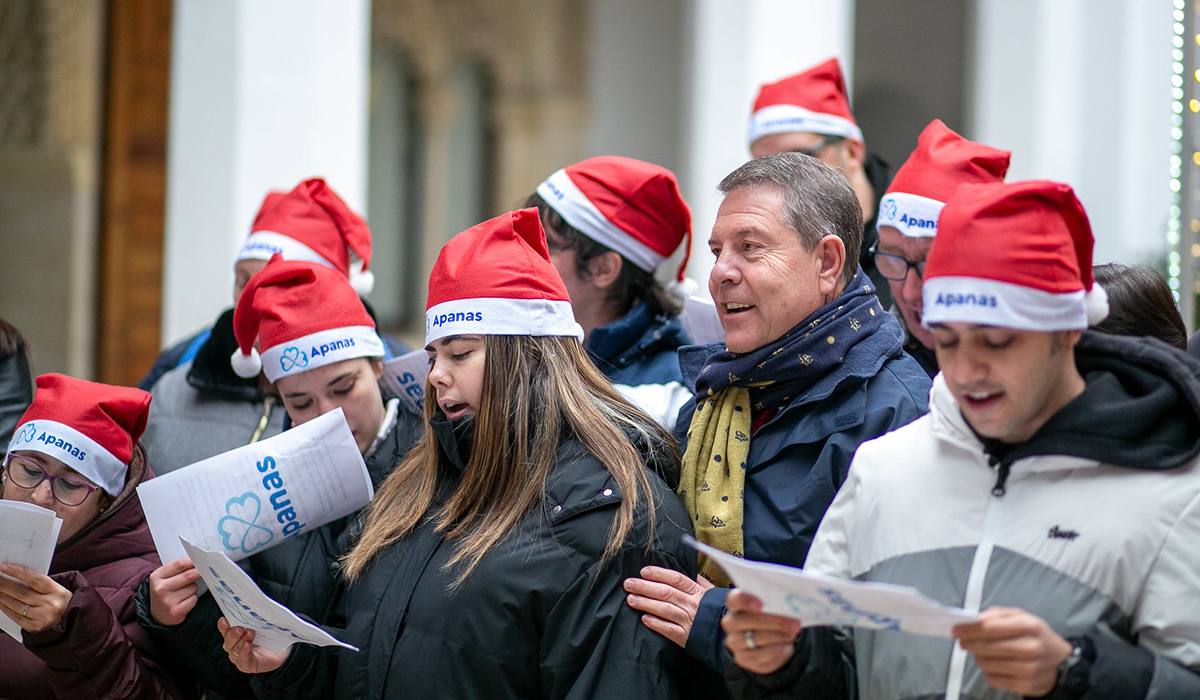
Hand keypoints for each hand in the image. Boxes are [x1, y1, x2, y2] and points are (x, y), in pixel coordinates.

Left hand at [0, 563, 72, 632]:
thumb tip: (17, 576)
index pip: (35, 579)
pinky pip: (16, 617)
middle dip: (5, 585)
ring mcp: (42, 617)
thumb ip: (40, 584)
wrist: (71, 622)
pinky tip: (1, 603)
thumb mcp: (57, 589)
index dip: (18, 573)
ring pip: (17, 605)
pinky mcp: (35, 627)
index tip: (4, 568)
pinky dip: (6, 609)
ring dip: (3, 597)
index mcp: (57, 591)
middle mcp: (51, 604)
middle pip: (22, 593)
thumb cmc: (62, 602)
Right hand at [148, 558, 202, 625]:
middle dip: (199, 572)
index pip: (179, 564)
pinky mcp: (175, 612)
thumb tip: (199, 559)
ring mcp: (167, 601)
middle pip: (188, 575)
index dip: (193, 561)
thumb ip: (178, 569)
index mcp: (157, 576)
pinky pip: (193, 599)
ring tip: (185, 593)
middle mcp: (160, 588)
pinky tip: (185, 602)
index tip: (202, 559)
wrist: (158, 615)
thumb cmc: (166, 592)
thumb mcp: (165, 578)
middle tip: (206, 570)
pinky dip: (193, 599)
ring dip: (194, 588)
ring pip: (193, 587)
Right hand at [217, 616, 290, 673]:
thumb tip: (256, 606)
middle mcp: (233, 646)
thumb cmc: (267, 637)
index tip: (224, 620)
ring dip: (242, 640)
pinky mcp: (246, 665)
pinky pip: (243, 659)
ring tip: (250, 633)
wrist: (279, 653)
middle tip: (239, 627)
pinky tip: (248, 646)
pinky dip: (245, 652)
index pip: (225, 630)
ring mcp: (238, 657)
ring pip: (235, 649)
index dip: (223, 626)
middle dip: (233, 633)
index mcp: (233, 635)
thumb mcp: (261, 626)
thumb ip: (255, 619)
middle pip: (228, 640)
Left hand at [624, 566, 714, 646]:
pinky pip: (668, 629)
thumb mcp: (712, 592)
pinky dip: (655, 623)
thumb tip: (689, 571)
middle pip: (665, 592)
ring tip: (631, 599)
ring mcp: (688, 621)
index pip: (675, 579)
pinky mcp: (686, 637)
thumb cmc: (718, 610)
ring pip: (664, 609)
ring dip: (645, 603)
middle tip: (628, 584)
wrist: (728, 634)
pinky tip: (644, 619)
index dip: (658, 574)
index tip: (643, 571)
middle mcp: (692, 605)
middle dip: (644, 587)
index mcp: (697, 592)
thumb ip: (699, 581)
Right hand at [721, 589, 801, 675]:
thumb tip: (791, 604)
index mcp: (736, 604)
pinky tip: (786, 646)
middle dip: (775, 622)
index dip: (746, 601)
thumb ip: (776, 602)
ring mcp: (734, 641)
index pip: (735, 599)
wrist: (768, 640)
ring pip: (755, 639)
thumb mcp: (772, 606)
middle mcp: (731, 622)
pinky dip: (775, 651)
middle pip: (748, 620)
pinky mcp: (742, 658)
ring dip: (778, 637)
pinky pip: (759, 656)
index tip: (761, 604)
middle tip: (795, 624)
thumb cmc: (770, 616)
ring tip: (792, 634)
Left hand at [953, 607, 1073, 696]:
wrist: (1061, 664)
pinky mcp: (1024, 685)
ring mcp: (1028, 669)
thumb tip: (977, 617)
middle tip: (963, 641)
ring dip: (977, 657)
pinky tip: (994, 664)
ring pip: (985, 663)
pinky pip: (991, 678)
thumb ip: (998, 613)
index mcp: (1029, 627)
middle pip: (985, 646)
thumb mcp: (1023, 617)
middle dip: (968, 642)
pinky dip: (987, 671)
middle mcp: (1030, 648)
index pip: (989, 627)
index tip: (956, 629)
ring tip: (982, 652)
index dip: (968, 629)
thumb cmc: (1037, 637)